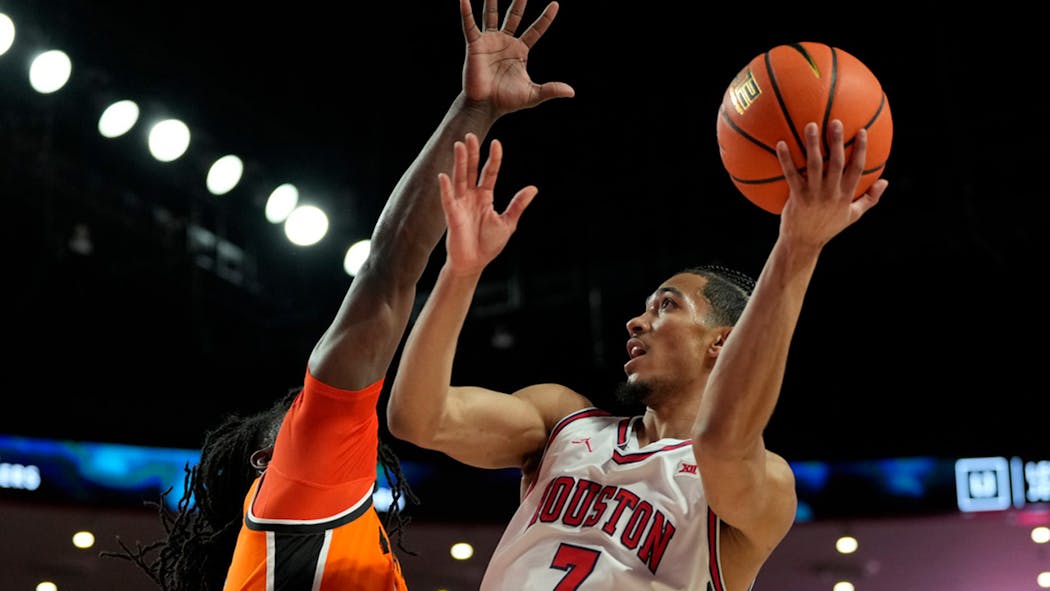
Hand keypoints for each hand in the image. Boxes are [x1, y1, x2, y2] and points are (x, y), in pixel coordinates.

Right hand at [439, 132, 536, 274]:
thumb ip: (517, 205)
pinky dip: (446, 188)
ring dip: (459, 163)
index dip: (493, 158)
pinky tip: (443, 175)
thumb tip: (533, 188)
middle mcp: (472, 196)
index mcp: (485, 197)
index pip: (489, 172)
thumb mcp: (508, 222)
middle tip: (471, 135)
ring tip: (459, 145)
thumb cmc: (489, 244)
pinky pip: (448, 199)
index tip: (496, 143)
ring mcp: (461, 204)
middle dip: (471, 153)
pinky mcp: (452, 215)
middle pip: (471, 170)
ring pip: (460, 178)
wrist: (474, 263)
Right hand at [459, 0, 574, 115]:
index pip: (535, 30)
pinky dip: (466, 12)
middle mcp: (505, 42)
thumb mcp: (533, 94)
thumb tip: (572, 92)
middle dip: (519, 2)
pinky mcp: (475, 45)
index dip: (545, 18)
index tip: (555, 4)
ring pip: (491, 15)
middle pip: (514, 16)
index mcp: (520, 51)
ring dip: (491, 1)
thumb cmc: (507, 101)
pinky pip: (470, 25)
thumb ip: (551, 89)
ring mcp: (489, 42)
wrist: (485, 106)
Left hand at [775, 119, 888, 249]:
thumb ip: (870, 198)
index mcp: (846, 195)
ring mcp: (813, 194)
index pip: (857, 168)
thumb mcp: (853, 215)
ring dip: (812, 145)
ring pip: (814, 165)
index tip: (861, 131)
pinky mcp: (796, 197)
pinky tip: (780, 144)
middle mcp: (831, 193)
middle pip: (836, 163)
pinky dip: (785, 159)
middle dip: (837, 141)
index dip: (861, 149)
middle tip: (835, 121)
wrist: (804, 243)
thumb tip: (885, 181)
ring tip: (810, 125)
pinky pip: (791, 174)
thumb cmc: (828, 227)